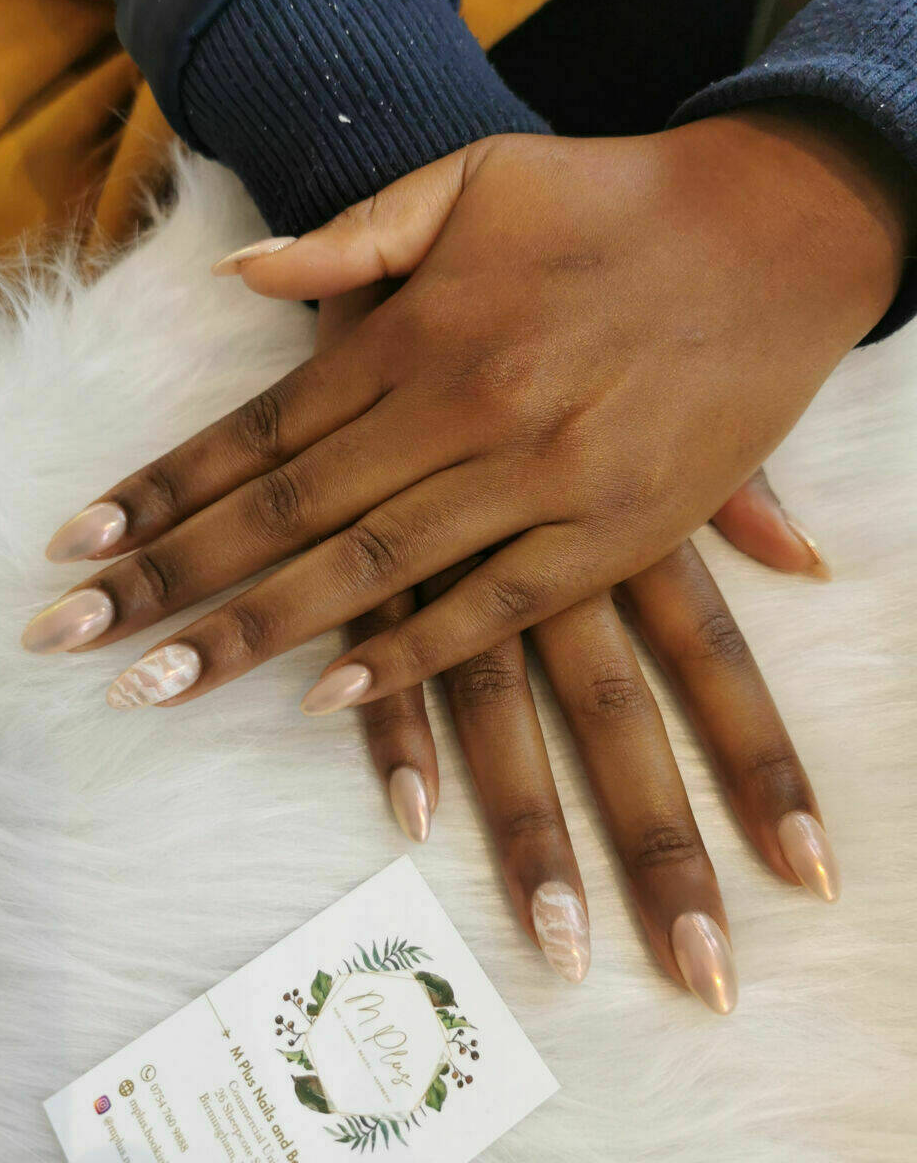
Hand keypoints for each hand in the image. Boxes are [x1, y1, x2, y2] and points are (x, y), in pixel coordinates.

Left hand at [22, 106, 904, 711]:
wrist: (773, 237)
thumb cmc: (615, 203)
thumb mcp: (476, 179)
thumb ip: (355, 233)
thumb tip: (243, 275)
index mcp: (419, 330)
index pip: (258, 430)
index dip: (161, 493)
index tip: (79, 548)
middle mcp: (461, 410)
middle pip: (289, 515)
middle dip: (173, 584)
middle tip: (72, 644)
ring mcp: (536, 482)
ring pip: (371, 574)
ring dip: (256, 635)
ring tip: (158, 686)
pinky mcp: (610, 536)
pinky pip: (491, 611)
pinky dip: (410, 658)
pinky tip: (327, 698)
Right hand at [317, 287, 836, 1010]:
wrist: (484, 222)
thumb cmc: (599, 314)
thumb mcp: (674, 391)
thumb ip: (746, 495)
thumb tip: (808, 569)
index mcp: (648, 520)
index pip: (722, 675)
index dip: (765, 776)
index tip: (807, 880)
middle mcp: (573, 547)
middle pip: (627, 728)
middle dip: (660, 853)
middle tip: (701, 980)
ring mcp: (479, 546)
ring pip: (515, 714)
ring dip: (537, 836)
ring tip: (565, 956)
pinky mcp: (394, 536)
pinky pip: (399, 644)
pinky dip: (406, 727)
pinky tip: (415, 812)